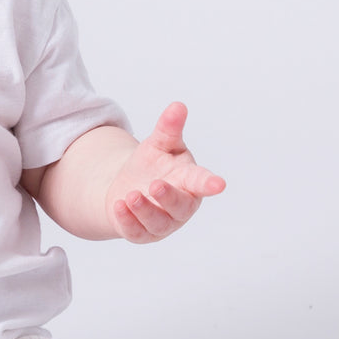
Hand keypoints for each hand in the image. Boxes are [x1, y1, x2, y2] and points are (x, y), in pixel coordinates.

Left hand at [106, 101, 225, 242]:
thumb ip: (169, 128)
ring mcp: (162, 222)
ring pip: (158, 222)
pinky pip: (136, 231)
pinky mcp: (142, 233)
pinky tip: (118, 205)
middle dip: (169, 197)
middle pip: (180, 206)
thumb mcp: (160, 144)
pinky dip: (127, 220)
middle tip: (155, 184)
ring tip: (131, 195)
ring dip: (145, 210)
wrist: (128, 187)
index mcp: (189, 180)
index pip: (202, 182)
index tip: (219, 184)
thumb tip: (178, 105)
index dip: (210, 183)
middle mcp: (180, 205)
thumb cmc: (153, 165)